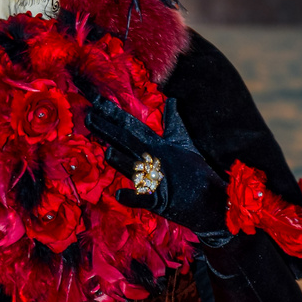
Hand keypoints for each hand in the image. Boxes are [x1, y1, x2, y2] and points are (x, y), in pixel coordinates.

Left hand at [83, 90, 230, 243]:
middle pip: (127, 142)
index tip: (94, 102)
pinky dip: (132, 197)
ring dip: (122, 161)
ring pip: (135, 168)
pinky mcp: (160, 201)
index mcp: (158, 145)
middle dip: (107, 130)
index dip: (113, 114)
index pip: (131, 126)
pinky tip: (118, 194)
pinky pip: (143, 199)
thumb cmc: (196, 171)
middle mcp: (155, 159)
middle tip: (88, 117)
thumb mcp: (184, 143)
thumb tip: (172, 100)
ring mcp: (157, 180)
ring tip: (107, 153)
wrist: (213, 201)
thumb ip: (174, 122)